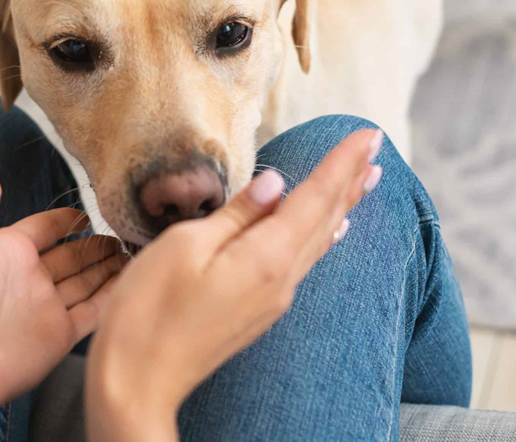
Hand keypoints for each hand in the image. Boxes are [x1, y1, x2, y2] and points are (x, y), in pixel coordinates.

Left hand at [0, 166, 123, 408]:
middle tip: (126, 232)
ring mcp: (47, 308)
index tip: (92, 210)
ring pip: (86, 282)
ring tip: (137, 251)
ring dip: (109, 267)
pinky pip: (94, 311)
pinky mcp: (61, 335)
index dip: (67, 219)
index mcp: (9, 251)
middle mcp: (30, 278)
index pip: (45, 228)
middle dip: (97, 244)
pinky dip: (114, 297)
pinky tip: (134, 281)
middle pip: (72, 256)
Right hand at [85, 129, 383, 441]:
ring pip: (318, 242)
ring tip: (365, 182)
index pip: (315, 197)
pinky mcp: (258, 311)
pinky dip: (321, 236)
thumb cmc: (148, 311)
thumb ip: (236, 214)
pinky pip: (302, 263)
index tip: (369, 135)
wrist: (138, 381)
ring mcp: (272, 300)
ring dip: (343, 206)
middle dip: (351, 180)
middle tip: (376, 148)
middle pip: (325, 219)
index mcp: (265, 257)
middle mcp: (280, 280)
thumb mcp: (184, 246)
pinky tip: (331, 232)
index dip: (342, 164)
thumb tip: (275, 183)